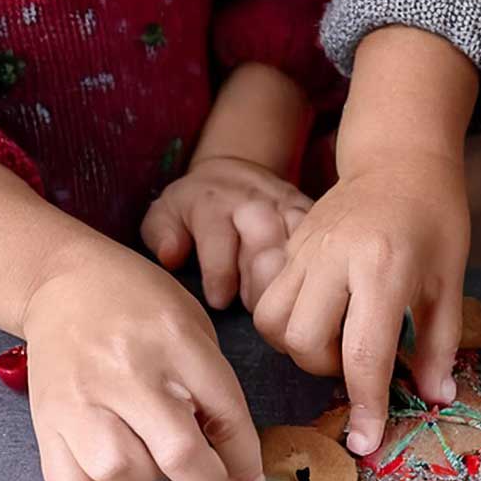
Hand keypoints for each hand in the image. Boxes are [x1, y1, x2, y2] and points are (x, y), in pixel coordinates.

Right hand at [19, 238, 264, 480]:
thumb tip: (239, 473)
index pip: (226, 415)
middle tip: (203, 476)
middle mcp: (127, 370)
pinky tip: (110, 468)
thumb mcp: (192, 330)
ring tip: (144, 452)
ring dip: (144, 479)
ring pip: (121, 473)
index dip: (244, 461)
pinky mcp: (46, 420)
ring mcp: (80, 397)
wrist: (64, 281)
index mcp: (176, 340)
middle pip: (178, 454)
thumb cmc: (140, 308)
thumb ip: (216, 393)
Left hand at [140, 155, 311, 310]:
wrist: (235, 170)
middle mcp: (253, 202)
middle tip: (255, 311)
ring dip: (290, 281)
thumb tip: (170, 256)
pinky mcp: (310, 212)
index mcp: (214, 203)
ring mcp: (286, 206)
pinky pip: (319, 242)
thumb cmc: (195, 205)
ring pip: (298, 245)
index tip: (219, 301)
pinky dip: (315, 268)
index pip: (219, 240)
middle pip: (266, 244)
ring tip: (281, 307)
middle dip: (260, 283)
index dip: (220, 276)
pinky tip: (305, 293)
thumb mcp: (166, 212)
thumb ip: (160, 234)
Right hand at [252, 149, 469, 454]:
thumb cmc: (435, 221)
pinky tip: (318, 319)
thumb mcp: (449, 284)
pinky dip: (286, 325)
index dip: (366, 405)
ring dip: (301, 350)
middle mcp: (336, 259)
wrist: (399, 160)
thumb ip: (439, 345)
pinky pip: (266, 301)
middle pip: (306, 343)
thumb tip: (433, 398)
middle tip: (359, 363)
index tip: (367, 442)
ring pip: (274, 325)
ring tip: (334, 342)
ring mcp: (304, 250)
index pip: (364, 354)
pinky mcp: (287, 246)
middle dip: (328, 371)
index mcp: (385, 268)